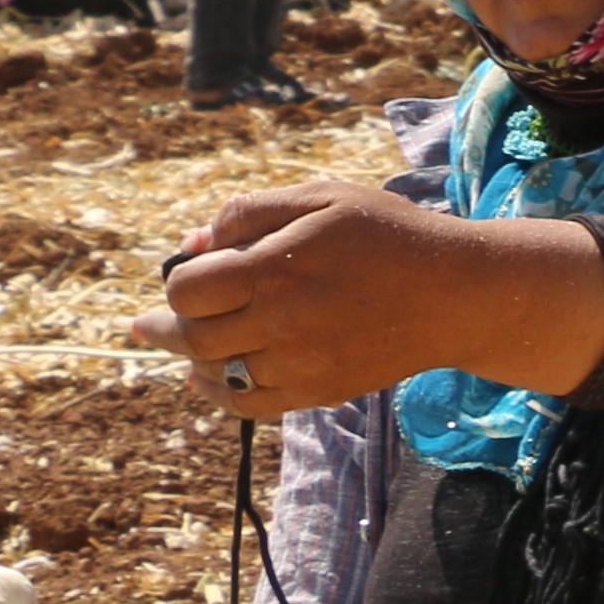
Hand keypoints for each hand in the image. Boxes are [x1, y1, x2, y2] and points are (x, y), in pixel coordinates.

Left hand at [132, 181, 603, 423]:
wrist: (456, 293)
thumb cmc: (388, 234)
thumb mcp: (323, 198)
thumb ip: (252, 212)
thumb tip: (195, 245)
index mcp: (277, 267)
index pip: (188, 289)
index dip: (177, 283)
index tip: (187, 276)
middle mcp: (283, 321)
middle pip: (192, 335)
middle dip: (164, 328)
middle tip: (148, 325)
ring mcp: (301, 362)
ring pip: (215, 372)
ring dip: (191, 359)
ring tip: (184, 347)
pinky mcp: (319, 390)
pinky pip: (249, 405)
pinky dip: (219, 395)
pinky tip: (208, 379)